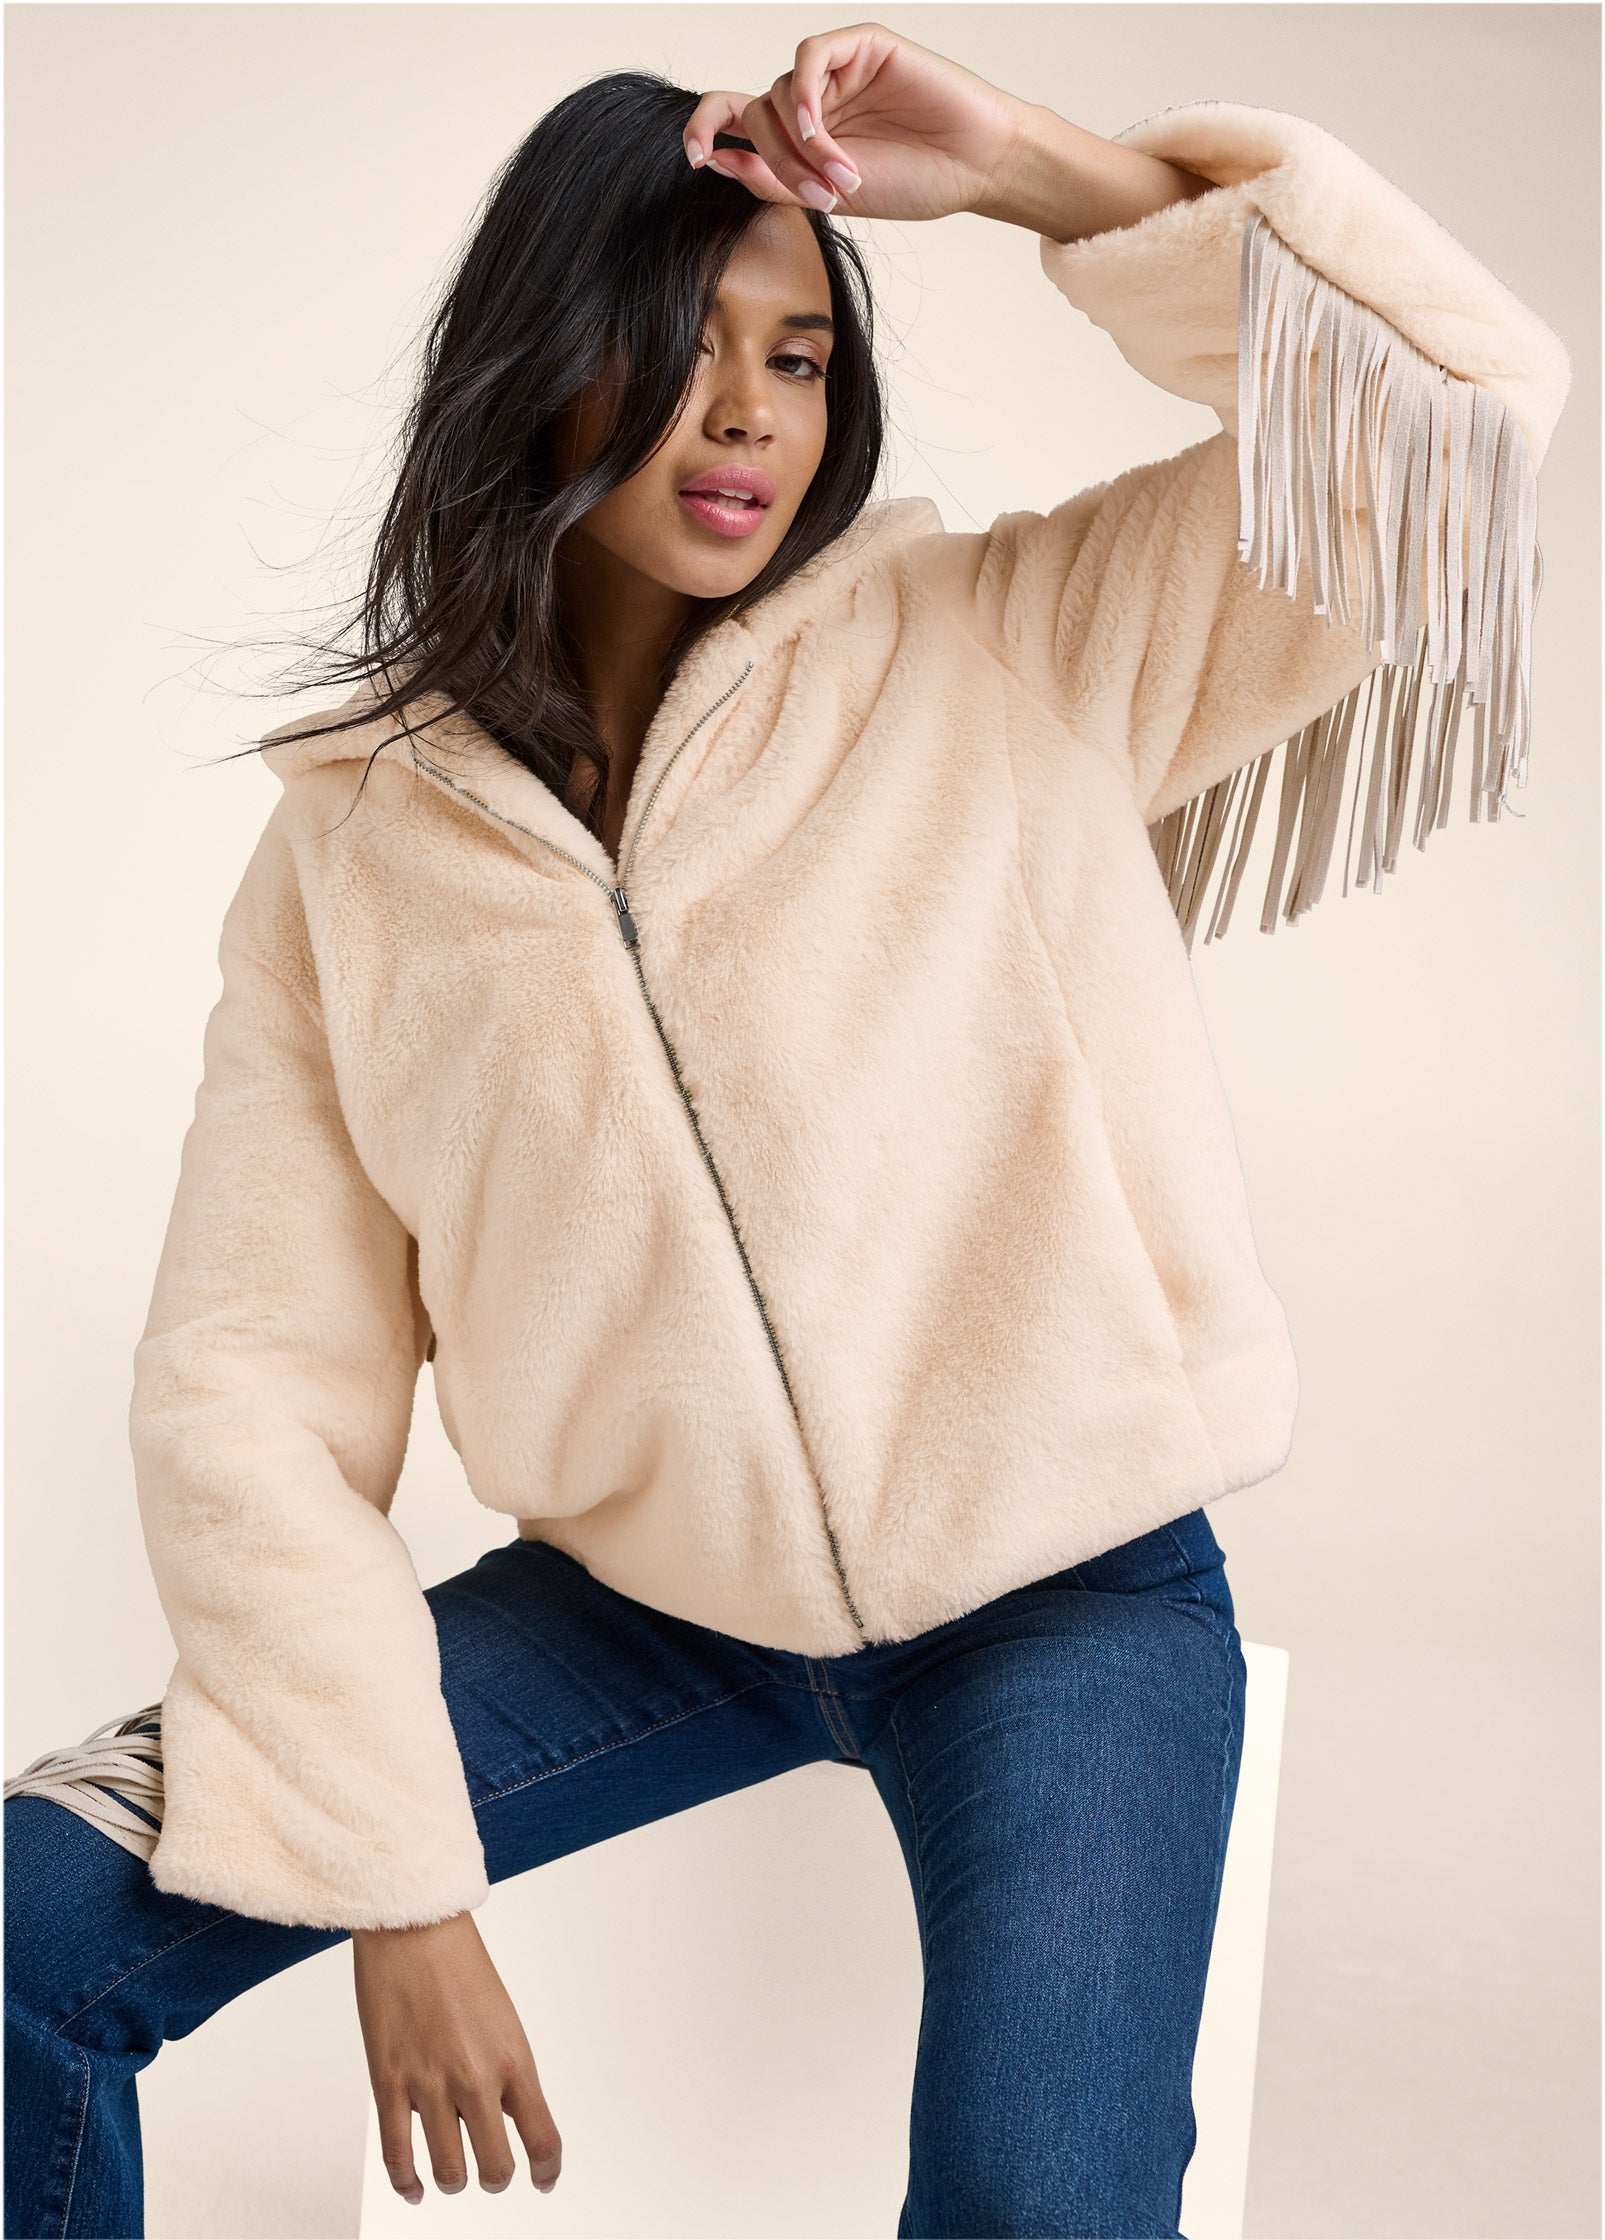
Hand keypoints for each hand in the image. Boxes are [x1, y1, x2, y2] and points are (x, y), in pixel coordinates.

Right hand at [352, 1912, 561, 2203]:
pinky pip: (398, 2157)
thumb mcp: (503, 2020)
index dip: (547, 2170)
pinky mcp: (388, 2084)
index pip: (543, 2138)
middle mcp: (476, 2079)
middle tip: (493, 2173)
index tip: (545, 2179)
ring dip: (454, 2181)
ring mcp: (430, 2085)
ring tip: (454, 2174)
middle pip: (496, 2168)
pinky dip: (407, 2183)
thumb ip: (506, 2073)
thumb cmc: (460, 1965)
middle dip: (496, 2179)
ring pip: (449, 2173)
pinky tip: (414, 2185)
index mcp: (514, 2059)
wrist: (414, 1927)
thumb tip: (508, 2119)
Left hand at [682, 22, 1030, 222]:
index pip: (735, 118)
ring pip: (780, 92)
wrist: (974, 167)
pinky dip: (806, 94)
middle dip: (777, 160)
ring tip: (842, 177)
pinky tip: (820, 127)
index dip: (705, 128)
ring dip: (802, 144)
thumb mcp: (829, 195)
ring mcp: (835, 71)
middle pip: (757, 114)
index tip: (694, 157)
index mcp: (800, 135)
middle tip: (821, 194)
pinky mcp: (862, 46)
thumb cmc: (914, 182)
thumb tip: (715, 158)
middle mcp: (812, 99)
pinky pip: (810, 57)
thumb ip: (772, 178)